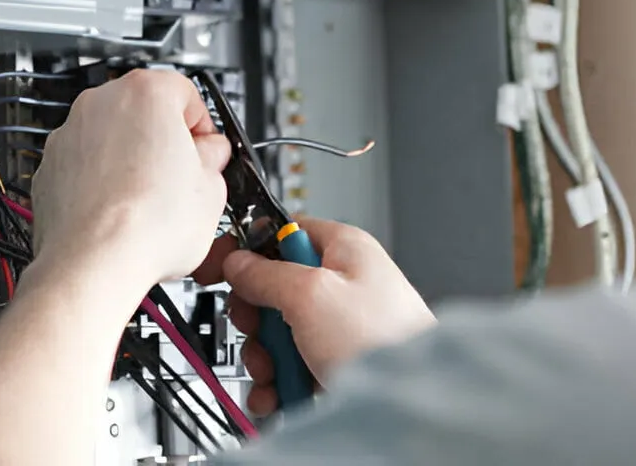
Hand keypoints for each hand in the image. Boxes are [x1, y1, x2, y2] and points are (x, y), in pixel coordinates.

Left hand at [31, 69, 230, 292]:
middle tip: (182, 177)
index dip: (203, 127)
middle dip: (164, 141)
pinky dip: (101, 181)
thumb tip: (208, 157)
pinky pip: (85, 165)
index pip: (187, 93)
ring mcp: (69, 134)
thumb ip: (213, 158)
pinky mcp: (50, 167)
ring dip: (131, 160)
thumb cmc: (146, 225)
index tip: (207, 151)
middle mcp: (101, 103)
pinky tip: (120, 212)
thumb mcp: (212, 188)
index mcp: (147, 93)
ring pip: (112, 137)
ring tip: (149, 202)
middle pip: (146, 111)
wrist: (93, 263)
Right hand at [195, 217, 435, 415]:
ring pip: (280, 333)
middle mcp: (342, 284)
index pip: (283, 232)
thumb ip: (267, 274)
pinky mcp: (336, 363)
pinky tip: (278, 395)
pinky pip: (292, 366)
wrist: (411, 403)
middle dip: (258, 320)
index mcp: (342, 249)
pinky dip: (279, 383)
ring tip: (275, 374)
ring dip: (266, 358)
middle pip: (275, 289)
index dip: (251, 250)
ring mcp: (339, 327)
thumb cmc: (383, 339)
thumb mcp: (311, 294)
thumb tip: (238, 262)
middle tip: (259, 333)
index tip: (224, 269)